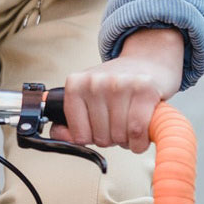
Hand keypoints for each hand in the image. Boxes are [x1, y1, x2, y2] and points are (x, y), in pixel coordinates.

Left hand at [51, 27, 182, 153]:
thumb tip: (57, 134)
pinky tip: (142, 134)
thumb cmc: (116, 86)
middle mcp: (95, 82)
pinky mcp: (144, 89)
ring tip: (130, 124)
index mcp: (75, 84)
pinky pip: (137, 131)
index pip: (79, 135)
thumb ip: (72, 120)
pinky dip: (140, 142)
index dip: (92, 139)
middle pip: (101, 138)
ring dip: (128, 140)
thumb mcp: (87, 98)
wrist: (146, 62)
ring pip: (120, 136)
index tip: (98, 130)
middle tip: (118, 124)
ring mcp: (119, 84)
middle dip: (112, 139)